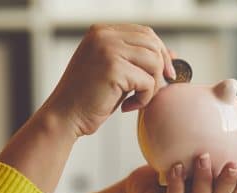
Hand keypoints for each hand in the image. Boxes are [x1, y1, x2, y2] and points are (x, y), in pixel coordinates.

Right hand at [45, 24, 175, 136]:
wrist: (64, 117)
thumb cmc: (87, 99)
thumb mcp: (115, 73)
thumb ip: (137, 60)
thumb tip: (173, 54)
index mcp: (101, 32)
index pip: (144, 32)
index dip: (160, 52)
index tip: (165, 73)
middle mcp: (104, 36)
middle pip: (152, 43)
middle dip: (161, 67)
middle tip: (155, 90)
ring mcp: (108, 50)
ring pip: (153, 61)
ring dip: (152, 86)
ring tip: (136, 100)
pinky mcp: (113, 68)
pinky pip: (148, 82)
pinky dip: (144, 99)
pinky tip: (127, 107)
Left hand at [123, 154, 236, 192]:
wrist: (140, 187)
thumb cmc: (171, 173)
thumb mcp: (193, 164)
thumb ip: (210, 157)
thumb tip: (226, 124)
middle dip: (227, 183)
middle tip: (232, 164)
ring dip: (203, 181)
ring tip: (202, 157)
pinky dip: (177, 186)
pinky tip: (177, 168)